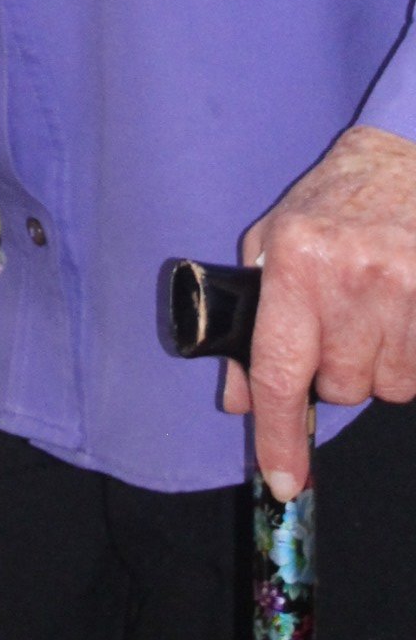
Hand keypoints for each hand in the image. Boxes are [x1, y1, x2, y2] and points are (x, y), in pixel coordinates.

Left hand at [223, 122, 415, 497]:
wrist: (404, 160)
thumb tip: (240, 401)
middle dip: (337, 371)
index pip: (279, 369)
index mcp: (294, 261)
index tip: (283, 480)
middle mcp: (349, 278)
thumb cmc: (332, 203)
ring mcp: (404, 290)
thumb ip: (251, 321)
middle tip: (341, 323)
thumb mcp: (272, 243)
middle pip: (341, 387)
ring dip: (380, 364)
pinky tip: (404, 314)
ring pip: (388, 386)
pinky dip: (411, 357)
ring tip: (376, 310)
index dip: (279, 434)